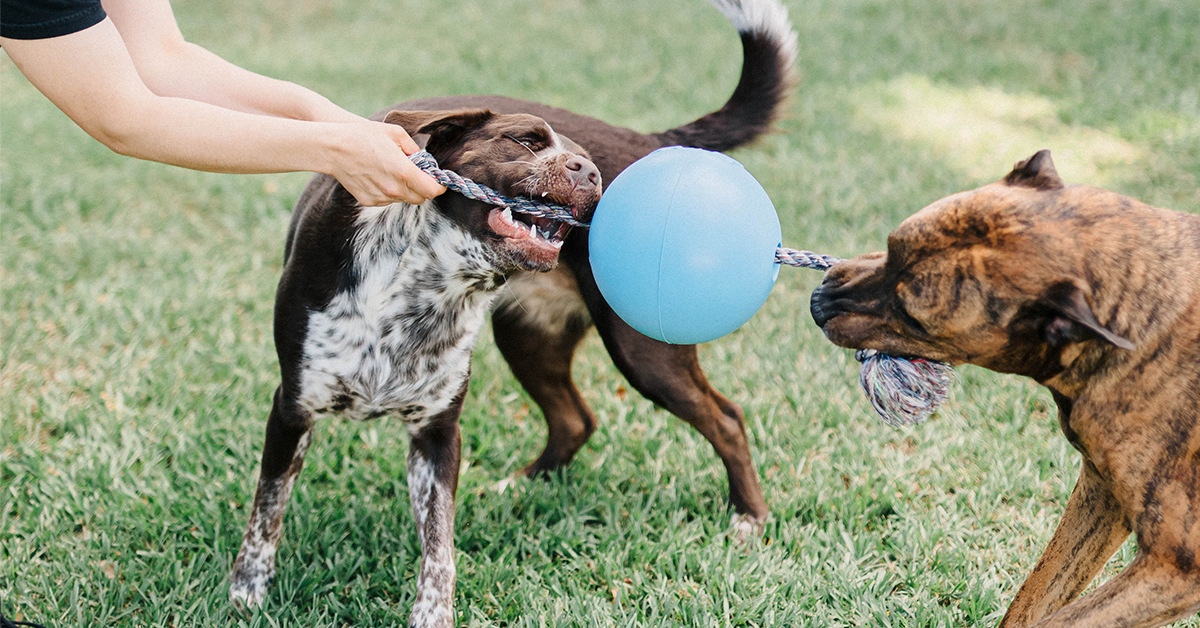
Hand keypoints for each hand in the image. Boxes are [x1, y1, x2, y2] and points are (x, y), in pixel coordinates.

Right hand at [328, 121, 445, 206]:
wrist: (333, 148)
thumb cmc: (364, 136)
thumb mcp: (396, 134)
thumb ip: (414, 150)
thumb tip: (424, 162)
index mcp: (404, 172)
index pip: (432, 190)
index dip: (440, 187)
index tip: (440, 181)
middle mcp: (394, 189)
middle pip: (420, 198)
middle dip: (423, 188)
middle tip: (418, 174)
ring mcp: (381, 197)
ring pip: (403, 199)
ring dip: (405, 189)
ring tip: (393, 170)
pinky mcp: (369, 201)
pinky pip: (387, 200)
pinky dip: (389, 191)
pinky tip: (379, 175)